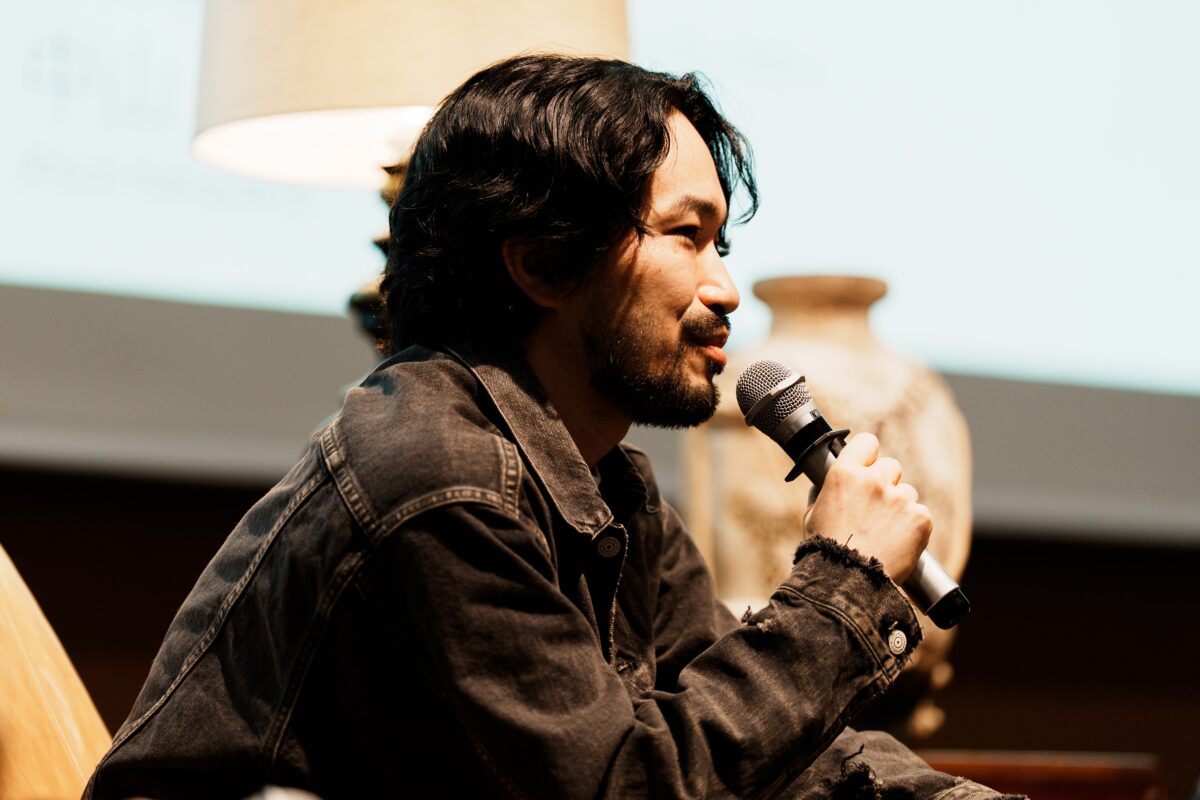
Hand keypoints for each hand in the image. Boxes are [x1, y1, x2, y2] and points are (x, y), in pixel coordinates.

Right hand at [804, 433, 931, 583]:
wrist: (848, 581)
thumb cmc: (825, 550)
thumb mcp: (813, 515)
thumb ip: (825, 493)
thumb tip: (829, 484)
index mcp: (845, 474)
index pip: (867, 442)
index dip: (868, 454)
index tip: (868, 465)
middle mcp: (874, 480)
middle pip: (891, 466)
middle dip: (885, 483)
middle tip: (875, 508)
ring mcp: (899, 498)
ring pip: (907, 492)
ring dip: (899, 506)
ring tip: (885, 532)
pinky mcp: (920, 518)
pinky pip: (920, 514)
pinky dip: (913, 527)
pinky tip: (898, 542)